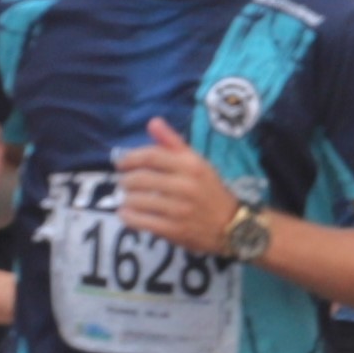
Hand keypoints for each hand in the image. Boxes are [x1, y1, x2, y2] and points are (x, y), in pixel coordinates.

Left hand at [119, 123, 237, 254]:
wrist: (232, 225)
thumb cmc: (209, 190)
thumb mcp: (196, 162)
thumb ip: (173, 143)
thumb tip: (152, 122)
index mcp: (191, 165)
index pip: (151, 156)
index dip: (130, 158)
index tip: (121, 163)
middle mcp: (185, 185)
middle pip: (141, 178)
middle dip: (126, 180)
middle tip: (125, 183)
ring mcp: (179, 209)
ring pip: (138, 201)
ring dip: (126, 199)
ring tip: (127, 198)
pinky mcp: (174, 230)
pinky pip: (141, 221)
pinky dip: (128, 216)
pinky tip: (127, 213)